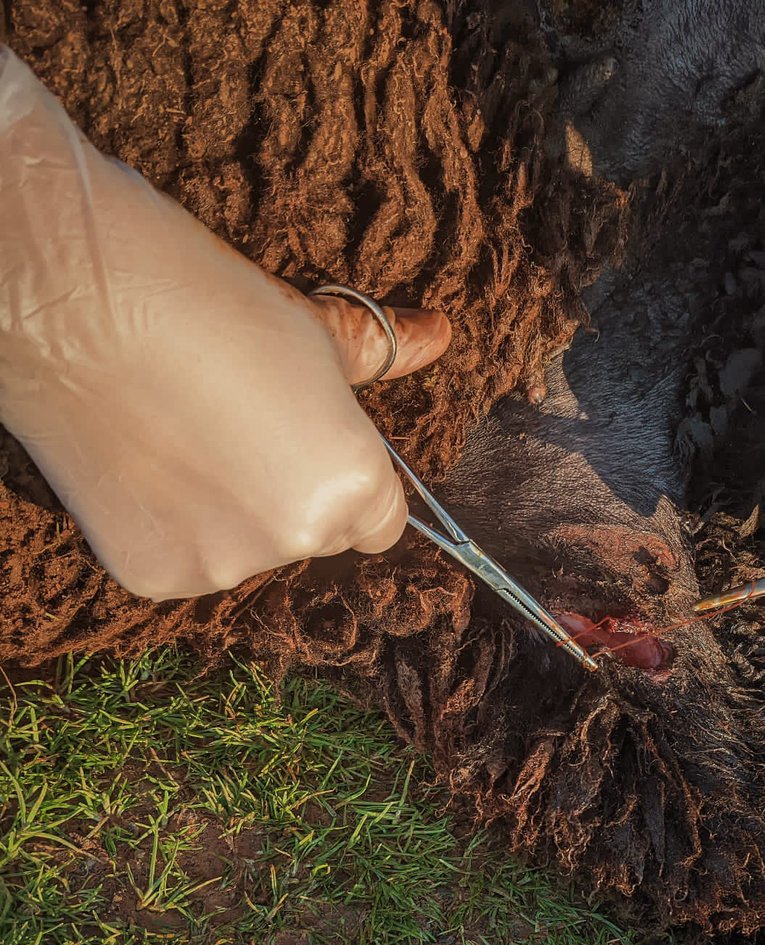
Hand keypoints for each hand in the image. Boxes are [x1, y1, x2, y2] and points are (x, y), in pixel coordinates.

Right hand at [0, 47, 449, 600]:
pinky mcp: (153, 576)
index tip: (312, 448)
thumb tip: (440, 335)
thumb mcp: (312, 328)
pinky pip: (185, 560)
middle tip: (238, 429)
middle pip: (315, 537)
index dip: (350, 484)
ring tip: (184, 438)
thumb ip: (384, 352)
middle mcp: (298, 539)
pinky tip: (146, 466)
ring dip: (229, 516)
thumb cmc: (208, 304)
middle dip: (290, 495)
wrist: (80, 305)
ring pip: (247, 551)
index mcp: (353, 487)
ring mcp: (223, 565)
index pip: (383, 526)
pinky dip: (170, 527)